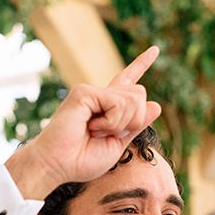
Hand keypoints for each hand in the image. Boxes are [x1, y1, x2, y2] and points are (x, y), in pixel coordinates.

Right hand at [6, 46, 161, 198]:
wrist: (58, 165)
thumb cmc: (82, 160)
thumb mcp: (118, 144)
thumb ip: (137, 125)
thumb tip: (157, 105)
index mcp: (108, 107)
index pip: (128, 81)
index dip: (141, 64)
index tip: (155, 49)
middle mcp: (100, 96)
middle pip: (139, 94)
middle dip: (134, 120)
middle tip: (109, 134)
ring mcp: (92, 92)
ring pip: (133, 99)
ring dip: (121, 123)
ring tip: (96, 131)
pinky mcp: (85, 92)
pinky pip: (118, 103)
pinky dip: (112, 122)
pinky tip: (92, 127)